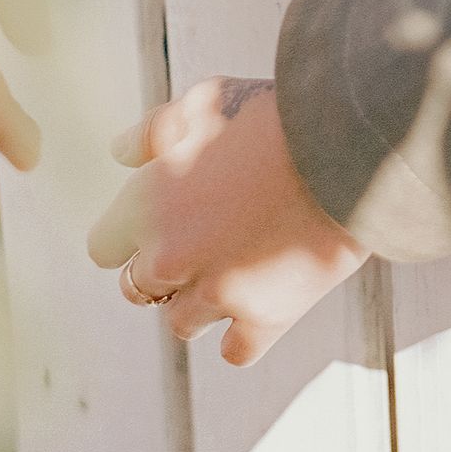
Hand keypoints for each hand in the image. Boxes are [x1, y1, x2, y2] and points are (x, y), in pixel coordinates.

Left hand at [86, 78, 367, 365]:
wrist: (347, 142)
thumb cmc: (275, 114)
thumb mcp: (206, 100)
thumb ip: (153, 130)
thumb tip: (120, 153)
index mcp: (146, 204)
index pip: (103, 248)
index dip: (128, 235)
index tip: (159, 222)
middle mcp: (170, 256)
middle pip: (137, 289)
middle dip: (165, 268)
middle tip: (205, 238)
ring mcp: (216, 294)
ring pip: (182, 323)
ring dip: (202, 299)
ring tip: (238, 262)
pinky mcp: (264, 319)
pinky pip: (235, 350)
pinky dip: (244, 331)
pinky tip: (262, 298)